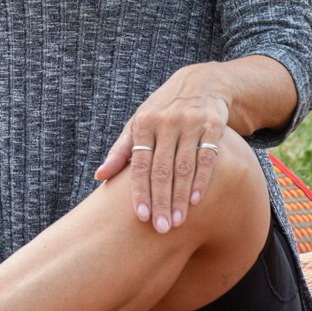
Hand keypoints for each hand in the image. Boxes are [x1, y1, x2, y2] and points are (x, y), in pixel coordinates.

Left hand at [93, 64, 231, 232]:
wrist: (201, 82)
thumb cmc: (162, 109)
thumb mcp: (138, 123)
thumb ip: (120, 151)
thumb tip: (99, 177)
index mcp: (144, 123)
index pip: (139, 164)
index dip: (139, 191)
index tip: (141, 217)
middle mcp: (166, 123)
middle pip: (161, 169)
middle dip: (161, 201)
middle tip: (160, 228)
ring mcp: (190, 123)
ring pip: (184, 167)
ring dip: (180, 196)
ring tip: (177, 221)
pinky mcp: (212, 125)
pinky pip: (207, 158)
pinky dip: (201, 180)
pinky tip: (196, 200)